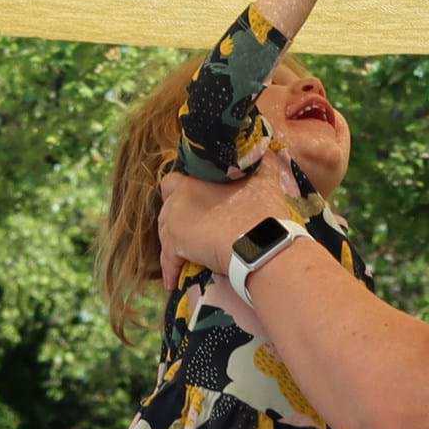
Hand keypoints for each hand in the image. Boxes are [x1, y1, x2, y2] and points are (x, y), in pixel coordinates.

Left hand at [157, 167, 281, 282]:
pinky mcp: (176, 248)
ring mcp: (174, 223)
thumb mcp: (265, 177)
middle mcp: (179, 198)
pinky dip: (170, 269)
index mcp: (195, 179)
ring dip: (172, 244)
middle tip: (190, 232)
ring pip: (164, 234)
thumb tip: (263, 146)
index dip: (179, 192)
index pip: (172, 182)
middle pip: (166, 210)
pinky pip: (167, 260)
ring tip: (183, 256)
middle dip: (175, 220)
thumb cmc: (262, 210)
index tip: (190, 203)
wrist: (260, 243)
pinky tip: (172, 282)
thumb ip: (259, 160)